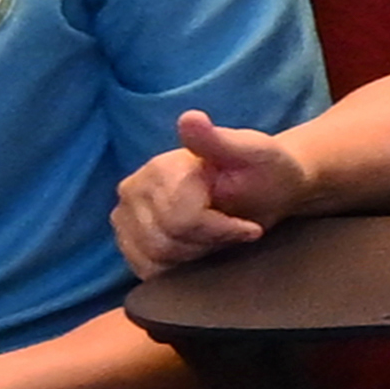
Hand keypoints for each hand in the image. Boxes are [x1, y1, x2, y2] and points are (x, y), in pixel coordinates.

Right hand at [115, 109, 315, 269]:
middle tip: (233, 229)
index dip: (222, 230)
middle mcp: (132, 191)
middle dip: (209, 243)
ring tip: (218, 236)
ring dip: (195, 255)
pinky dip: (177, 268)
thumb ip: (218, 140)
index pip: (182, 220)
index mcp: (158, 169)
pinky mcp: (129, 241)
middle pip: (167, 243)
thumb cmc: (263, 171)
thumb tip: (191, 118)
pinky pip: (146, 270)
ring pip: (156, 259)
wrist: (262, 191)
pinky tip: (198, 248)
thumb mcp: (252, 152)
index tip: (250, 227)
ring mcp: (125, 217)